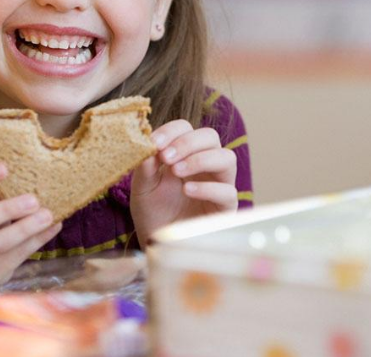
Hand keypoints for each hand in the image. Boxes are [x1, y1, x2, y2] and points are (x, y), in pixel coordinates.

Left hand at [130, 120, 236, 246]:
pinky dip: (207, 188)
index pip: (186, 128)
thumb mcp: (143, 186)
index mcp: (185, 154)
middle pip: (210, 136)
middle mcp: (205, 165)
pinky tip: (187, 190)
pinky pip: (227, 191)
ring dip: (200, 159)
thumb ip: (145, 166)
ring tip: (176, 171)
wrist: (156, 243)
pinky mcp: (224, 208)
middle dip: (187, 142)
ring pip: (227, 158)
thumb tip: (147, 143)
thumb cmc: (152, 212)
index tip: (153, 143)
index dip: (172, 131)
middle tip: (166, 157)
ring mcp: (218, 184)